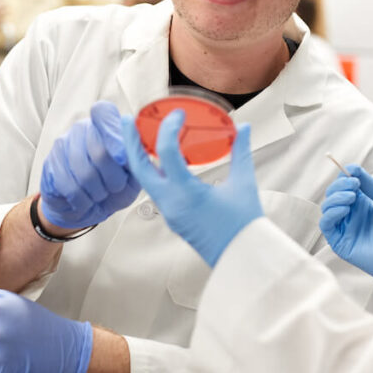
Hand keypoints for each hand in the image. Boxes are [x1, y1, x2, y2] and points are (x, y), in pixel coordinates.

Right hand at [40, 101, 139, 228]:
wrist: (84, 209)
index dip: (113, 135)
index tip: (122, 158)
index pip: (104, 112)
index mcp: (106, 126)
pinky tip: (85, 200)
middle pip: (100, 151)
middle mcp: (83, 129)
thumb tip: (134, 148)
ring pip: (85, 172)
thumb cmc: (112, 189)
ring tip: (99, 194)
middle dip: (114, 179)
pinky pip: (70, 186)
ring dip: (98, 192)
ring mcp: (63, 144)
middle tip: (115, 187)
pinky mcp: (51, 164)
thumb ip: (136, 160)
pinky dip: (83, 201)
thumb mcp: (132, 176)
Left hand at [121, 109, 261, 266]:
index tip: (176, 115)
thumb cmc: (244, 226)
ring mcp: (169, 212)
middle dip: (131, 142)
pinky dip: (150, 170)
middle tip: (128, 120)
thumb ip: (241, 152)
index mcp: (187, 193)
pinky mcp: (172, 217)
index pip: (167, 153)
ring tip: (137, 136)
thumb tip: (243, 128)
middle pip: (139, 168)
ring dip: (138, 157)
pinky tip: (156, 159)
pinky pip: (154, 189)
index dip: (169, 128)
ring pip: (143, 180)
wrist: (241, 257)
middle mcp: (172, 203)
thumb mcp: (244, 184)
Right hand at [319, 165, 372, 288]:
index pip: (344, 186)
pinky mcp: (340, 242)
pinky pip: (326, 225)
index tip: (353, 172)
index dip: (344, 177)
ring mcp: (344, 228)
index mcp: (362, 204)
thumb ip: (372, 185)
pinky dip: (331, 213)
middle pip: (333, 194)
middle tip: (354, 184)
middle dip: (339, 186)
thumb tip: (354, 169)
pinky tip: (345, 209)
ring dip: (336, 198)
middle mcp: (351, 215)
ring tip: (352, 196)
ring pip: (327, 208)